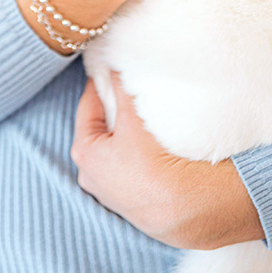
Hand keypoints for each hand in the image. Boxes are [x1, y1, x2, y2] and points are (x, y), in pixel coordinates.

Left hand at [71, 73, 263, 249]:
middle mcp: (91, 176)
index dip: (101, 84)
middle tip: (130, 88)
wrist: (187, 208)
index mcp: (84, 153)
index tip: (111, 68)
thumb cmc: (154, 163)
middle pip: (100, 127)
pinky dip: (136, 152)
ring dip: (126, 131)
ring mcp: (111, 191)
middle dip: (113, 108)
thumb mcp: (133, 116)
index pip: (88, 105)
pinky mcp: (132, 201)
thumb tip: (114, 64)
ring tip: (143, 113)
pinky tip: (152, 141)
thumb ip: (121, 86)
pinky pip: (128, 165)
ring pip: (114, 148)